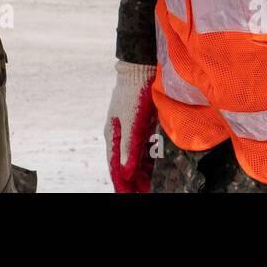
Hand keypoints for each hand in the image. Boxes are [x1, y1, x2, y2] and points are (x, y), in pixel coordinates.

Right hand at [105, 60, 157, 192]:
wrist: (140, 69)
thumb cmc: (134, 94)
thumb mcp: (132, 123)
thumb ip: (129, 148)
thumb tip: (126, 173)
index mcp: (112, 136)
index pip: (115, 168)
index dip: (122, 185)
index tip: (127, 196)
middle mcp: (119, 136)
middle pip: (125, 166)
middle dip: (132, 182)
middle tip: (143, 194)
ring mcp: (128, 130)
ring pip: (134, 159)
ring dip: (141, 174)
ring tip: (150, 186)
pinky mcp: (139, 125)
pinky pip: (142, 148)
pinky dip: (147, 160)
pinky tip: (154, 168)